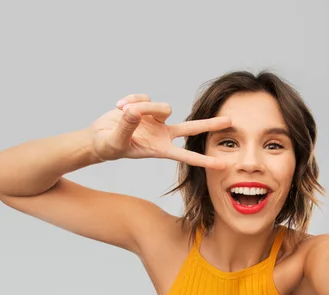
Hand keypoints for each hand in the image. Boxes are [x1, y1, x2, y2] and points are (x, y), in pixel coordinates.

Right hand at [89, 94, 229, 168]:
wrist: (98, 137)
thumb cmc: (107, 146)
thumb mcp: (115, 141)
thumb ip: (127, 126)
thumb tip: (135, 112)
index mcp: (159, 148)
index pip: (185, 155)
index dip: (203, 159)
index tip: (222, 164)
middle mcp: (162, 134)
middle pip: (191, 128)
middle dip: (210, 124)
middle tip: (230, 121)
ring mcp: (156, 120)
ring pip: (162, 106)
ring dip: (143, 107)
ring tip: (123, 112)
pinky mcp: (147, 107)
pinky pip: (144, 97)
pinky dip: (130, 100)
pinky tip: (120, 107)